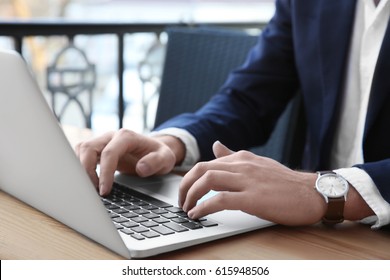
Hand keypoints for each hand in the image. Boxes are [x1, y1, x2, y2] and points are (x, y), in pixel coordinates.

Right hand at [76, 129, 184, 195]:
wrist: (154, 151)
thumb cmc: (159, 155)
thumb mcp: (166, 158)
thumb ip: (156, 162)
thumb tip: (141, 168)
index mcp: (127, 137)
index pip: (109, 153)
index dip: (105, 173)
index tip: (105, 191)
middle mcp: (111, 136)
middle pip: (88, 148)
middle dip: (86, 171)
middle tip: (92, 192)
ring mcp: (102, 142)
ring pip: (81, 149)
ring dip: (80, 169)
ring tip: (88, 189)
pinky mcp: (97, 150)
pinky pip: (81, 155)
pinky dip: (79, 168)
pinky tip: (85, 183)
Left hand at [179, 141, 324, 225]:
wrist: (313, 193)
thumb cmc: (286, 182)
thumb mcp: (257, 163)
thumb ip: (234, 156)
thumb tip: (215, 145)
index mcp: (241, 158)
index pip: (206, 163)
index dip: (190, 178)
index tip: (185, 191)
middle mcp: (242, 165)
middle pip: (202, 169)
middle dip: (185, 185)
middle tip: (181, 201)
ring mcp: (247, 181)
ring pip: (208, 180)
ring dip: (191, 195)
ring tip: (186, 208)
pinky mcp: (253, 198)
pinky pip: (221, 200)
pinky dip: (204, 207)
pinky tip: (198, 214)